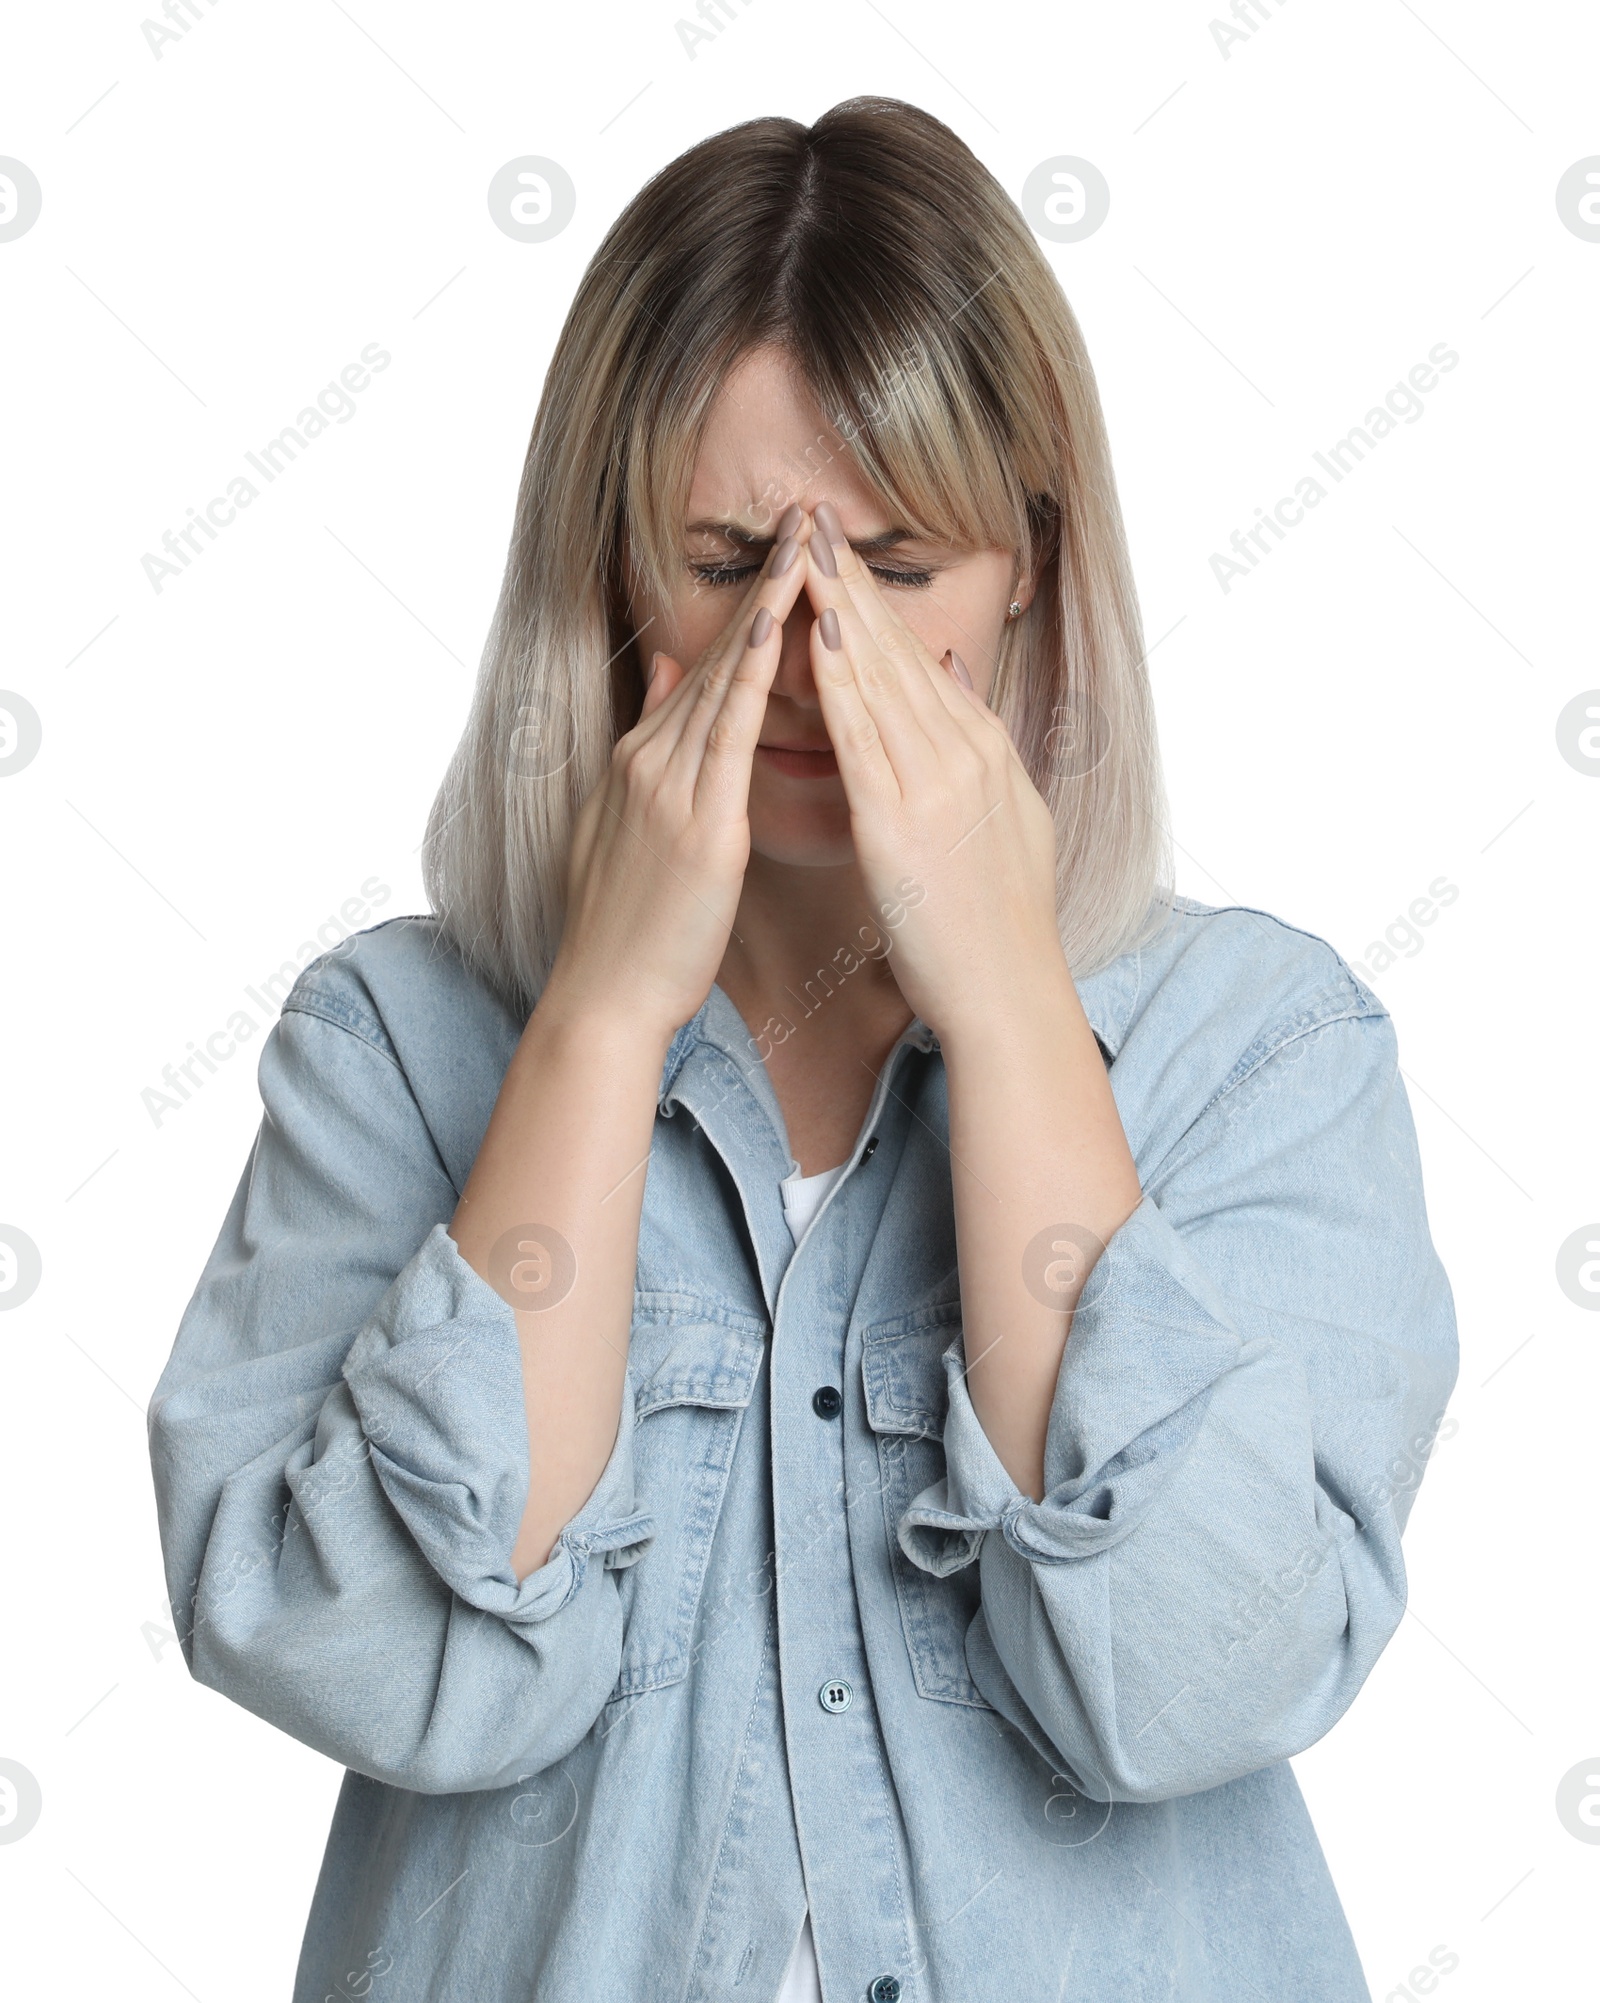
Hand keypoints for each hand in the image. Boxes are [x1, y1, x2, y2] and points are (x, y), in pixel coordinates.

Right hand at [539, 510, 809, 1044]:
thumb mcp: (631, 826)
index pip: (712, 668)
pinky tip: (780, 628)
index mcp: (648, 761)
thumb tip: (674, 680)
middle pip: (722, 653)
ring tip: (807, 544)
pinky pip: (730, 733)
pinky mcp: (695, 823)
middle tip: (807, 513)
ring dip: (770, 606)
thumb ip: (655, 747)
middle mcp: (654, 758)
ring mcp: (670, 785)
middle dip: (768, 581)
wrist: (605, 998)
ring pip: (729, 677)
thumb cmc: (632, 930)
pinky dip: (754, 674)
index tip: (791, 551)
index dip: (753, 605)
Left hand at [801, 503, 1068, 1044]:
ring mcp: (936, 783)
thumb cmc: (994, 926)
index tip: (840, 550)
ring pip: (879, 676)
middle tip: (813, 513)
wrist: (1009, 994)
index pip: (918, 660)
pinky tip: (817, 630)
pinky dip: (839, 678)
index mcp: (983, 753)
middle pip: (898, 649)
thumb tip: (951, 676)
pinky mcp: (901, 821)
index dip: (875, 601)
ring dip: (839, 605)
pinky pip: (863, 733)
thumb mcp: (1005, 821)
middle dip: (853, 579)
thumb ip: (977, 747)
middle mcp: (964, 753)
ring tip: (806, 545)